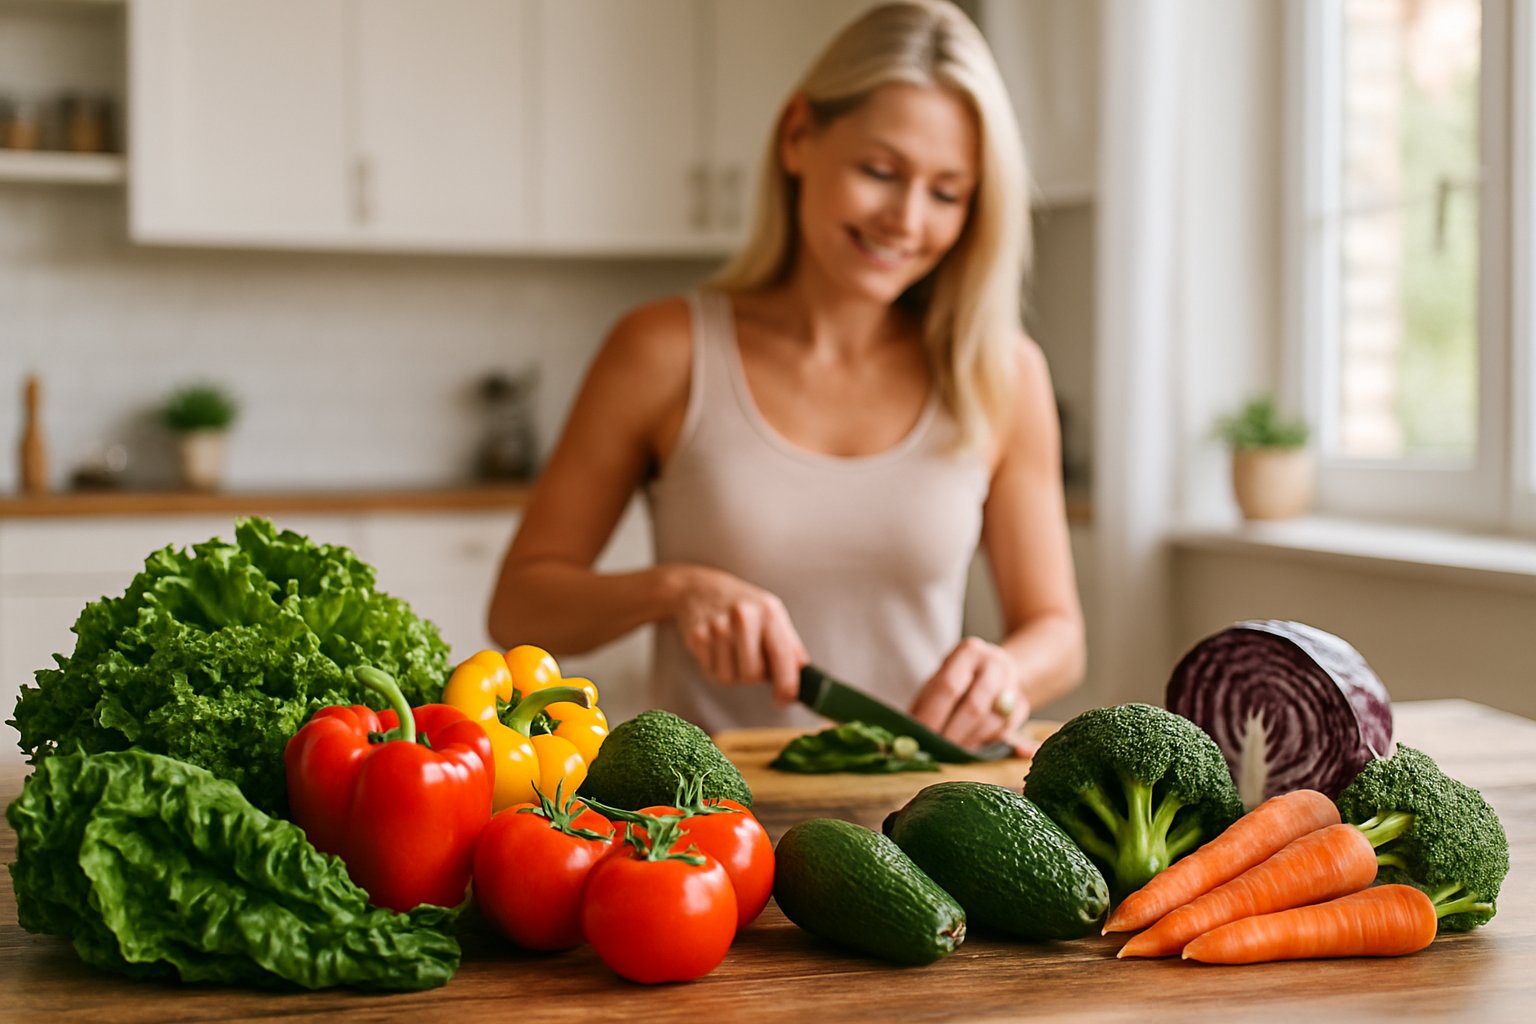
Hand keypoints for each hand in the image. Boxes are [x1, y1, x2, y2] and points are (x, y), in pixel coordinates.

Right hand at [673, 566, 807, 705]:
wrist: (701, 588)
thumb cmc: (744, 605)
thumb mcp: (772, 615)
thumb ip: (790, 647)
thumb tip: (806, 678)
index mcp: (769, 612)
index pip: (782, 657)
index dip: (786, 685)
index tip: (785, 699)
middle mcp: (743, 617)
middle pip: (753, 674)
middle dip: (756, 675)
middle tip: (753, 657)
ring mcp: (718, 627)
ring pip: (731, 678)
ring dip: (735, 673)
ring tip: (733, 650)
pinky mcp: (697, 637)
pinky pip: (712, 673)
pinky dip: (717, 668)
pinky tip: (718, 649)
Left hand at [909, 637, 1029, 748]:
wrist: (995, 668)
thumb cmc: (957, 680)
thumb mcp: (939, 681)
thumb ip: (926, 705)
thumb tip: (907, 737)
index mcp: (968, 652)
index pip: (948, 687)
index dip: (933, 716)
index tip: (919, 737)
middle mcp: (995, 664)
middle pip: (973, 707)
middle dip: (952, 735)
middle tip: (936, 752)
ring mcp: (1013, 684)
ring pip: (992, 723)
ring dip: (969, 743)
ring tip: (951, 753)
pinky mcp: (1022, 706)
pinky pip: (1005, 733)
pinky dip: (986, 745)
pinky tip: (971, 750)